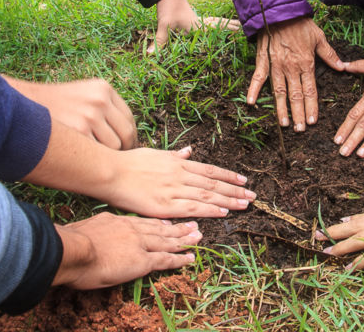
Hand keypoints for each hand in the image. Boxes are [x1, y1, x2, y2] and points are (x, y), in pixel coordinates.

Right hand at [4, 77, 136, 149]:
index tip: (127, 148)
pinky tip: (86, 162)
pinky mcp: (79, 130)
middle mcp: (99, 100)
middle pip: (126, 133)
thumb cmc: (53, 105)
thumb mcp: (82, 94)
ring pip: (114, 146)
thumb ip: (104, 107)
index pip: (129, 119)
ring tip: (98, 162)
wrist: (21, 105)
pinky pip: (98, 152)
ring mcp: (90, 115)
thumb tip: (128, 134)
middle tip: (118, 161)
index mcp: (103, 89)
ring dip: (109, 156)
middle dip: (125, 149)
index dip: (130, 137)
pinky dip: (94, 159)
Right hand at [53, 213, 201, 288]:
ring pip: (167, 241)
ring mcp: (139, 244)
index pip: (144, 222)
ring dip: (184, 239)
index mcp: (118, 221)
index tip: (168, 221)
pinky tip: (190, 258)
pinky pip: (165, 259)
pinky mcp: (142, 260)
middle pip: (160, 228)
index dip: (159, 222)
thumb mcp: (87, 227)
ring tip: (198, 237)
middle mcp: (133, 229)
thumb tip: (96, 233)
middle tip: (192, 225)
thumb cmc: (72, 241)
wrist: (73, 249)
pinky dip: (179, 259)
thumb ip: (97, 229)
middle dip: (178, 227)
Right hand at [104, 145, 256, 217]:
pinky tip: (224, 212)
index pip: (210, 170)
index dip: (228, 176)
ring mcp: (174, 189)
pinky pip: (193, 207)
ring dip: (229, 200)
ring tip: (245, 204)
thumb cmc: (129, 163)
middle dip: (235, 189)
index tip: (243, 180)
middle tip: (252, 195)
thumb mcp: (156, 153)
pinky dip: (210, 209)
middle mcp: (180, 174)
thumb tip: (188, 150)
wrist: (110, 171)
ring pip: (208, 195)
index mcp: (178, 162)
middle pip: (214, 183)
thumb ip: (175, 155)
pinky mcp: (165, 205)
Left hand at [150, 0, 240, 52]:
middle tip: (242, 26)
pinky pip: (205, 20)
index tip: (241, 30)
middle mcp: (199, 22)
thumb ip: (160, 41)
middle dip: (229, 26)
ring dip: (222, 23)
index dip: (228, 30)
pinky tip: (212, 23)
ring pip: (212, 21)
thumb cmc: (167, 7)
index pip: (215, 31)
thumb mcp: (163, 25)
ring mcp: (195, 18)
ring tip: (233, 23)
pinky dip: (212, 22)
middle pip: (217, 25)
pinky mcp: (189, 16)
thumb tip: (150, 56)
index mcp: (197, 26)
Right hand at [247, 17, 344, 130]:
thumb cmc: (301, 23)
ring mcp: (276, 65)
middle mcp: (291, 68)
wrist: (280, 11)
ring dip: (281, 109)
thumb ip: (329, 54)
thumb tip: (342, 67)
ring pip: (279, 92)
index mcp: (306, 63)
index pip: (310, 90)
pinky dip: (254, 90)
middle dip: (298, 114)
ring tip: (284, 124)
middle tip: (300, 130)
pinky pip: (258, 77)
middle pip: (295, 96)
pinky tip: (251, 103)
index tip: (313, 121)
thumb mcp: (319, 37)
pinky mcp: (263, 60)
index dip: (312, 107)